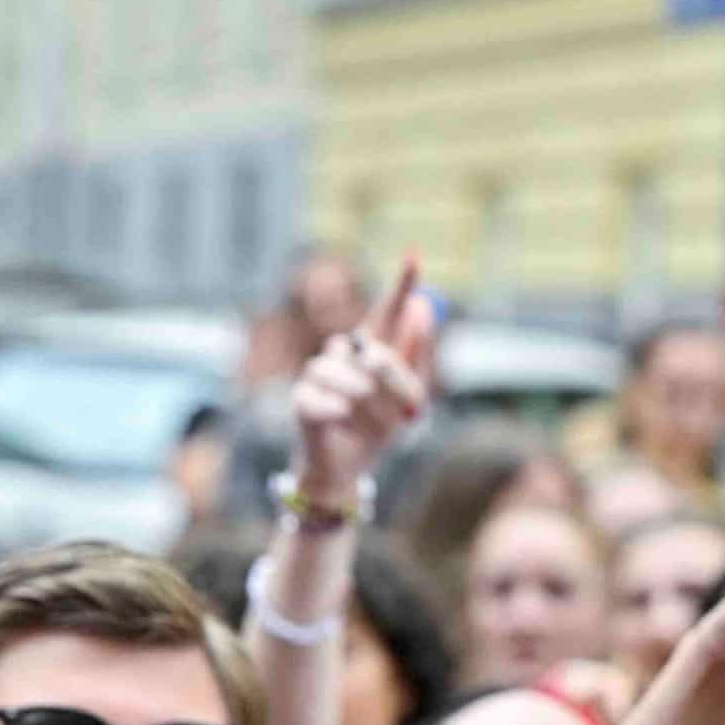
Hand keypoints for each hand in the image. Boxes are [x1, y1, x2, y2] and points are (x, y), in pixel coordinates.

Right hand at [289, 255, 434, 504]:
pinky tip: (343, 422)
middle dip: (397, 382)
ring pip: (348, 375)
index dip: (401, 284)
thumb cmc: (378, 429)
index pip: (388, 310)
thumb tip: (423, 307)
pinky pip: (324, 398)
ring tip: (371, 424)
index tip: (415, 255)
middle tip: (412, 411)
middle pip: (375, 348)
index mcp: (375, 349)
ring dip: (369, 404)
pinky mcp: (301, 399)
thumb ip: (417, 354)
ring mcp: (320, 375)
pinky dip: (340, 413)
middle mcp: (345, 354)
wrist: (348, 468)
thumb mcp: (411, 396)